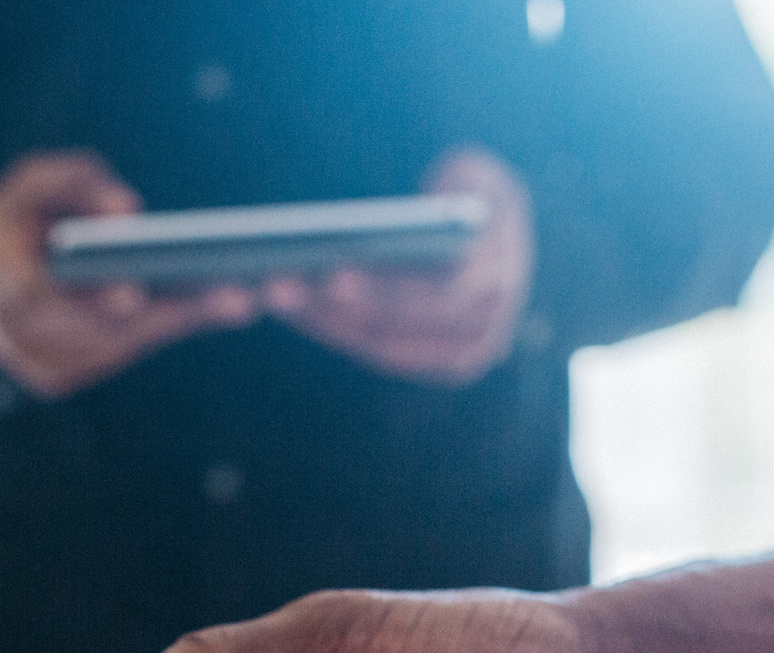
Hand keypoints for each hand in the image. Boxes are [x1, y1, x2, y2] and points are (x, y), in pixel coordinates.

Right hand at [0, 150, 258, 397]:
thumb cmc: (12, 220)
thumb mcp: (30, 182)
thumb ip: (75, 182)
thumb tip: (129, 210)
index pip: (41, 294)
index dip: (89, 297)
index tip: (134, 292)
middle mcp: (13, 331)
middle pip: (97, 328)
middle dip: (167, 313)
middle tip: (232, 296)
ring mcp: (36, 362)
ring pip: (118, 346)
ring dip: (181, 324)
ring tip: (240, 299)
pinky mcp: (60, 377)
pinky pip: (122, 353)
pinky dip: (166, 329)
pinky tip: (214, 309)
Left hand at [264, 147, 534, 384]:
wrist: (490, 228)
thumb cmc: (470, 190)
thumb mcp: (473, 171)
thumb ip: (461, 179)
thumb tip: (430, 198)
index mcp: (500, 280)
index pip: (439, 298)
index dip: (383, 293)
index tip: (330, 277)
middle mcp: (485, 328)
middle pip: (397, 329)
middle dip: (334, 309)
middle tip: (277, 287)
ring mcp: (460, 353)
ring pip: (379, 344)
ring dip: (323, 320)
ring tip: (272, 293)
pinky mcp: (432, 361)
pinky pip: (374, 348)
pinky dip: (332, 325)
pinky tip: (292, 303)